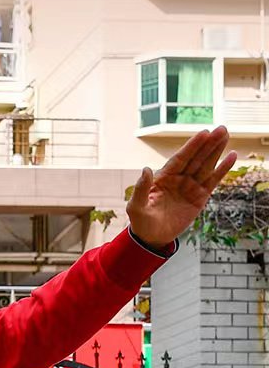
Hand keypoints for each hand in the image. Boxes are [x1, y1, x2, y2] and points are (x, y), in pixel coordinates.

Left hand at [126, 126, 237, 249]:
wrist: (152, 238)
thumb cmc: (141, 221)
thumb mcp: (136, 207)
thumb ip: (141, 188)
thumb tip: (146, 169)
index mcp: (164, 177)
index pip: (180, 158)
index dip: (192, 146)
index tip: (204, 133)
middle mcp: (179, 178)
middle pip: (196, 158)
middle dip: (208, 144)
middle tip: (222, 129)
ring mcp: (190, 187)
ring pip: (206, 166)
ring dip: (217, 151)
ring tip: (226, 135)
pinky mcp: (200, 197)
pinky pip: (213, 181)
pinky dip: (222, 170)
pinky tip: (232, 157)